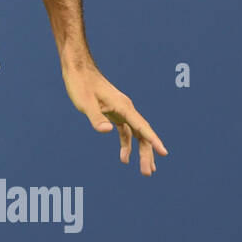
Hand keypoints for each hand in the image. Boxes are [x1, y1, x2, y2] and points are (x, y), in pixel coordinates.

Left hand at [61, 60, 167, 174]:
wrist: (78, 68)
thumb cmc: (80, 84)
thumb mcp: (85, 103)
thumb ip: (96, 118)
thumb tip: (108, 131)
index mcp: (123, 107)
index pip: (141, 127)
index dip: (153, 140)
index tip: (164, 153)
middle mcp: (126, 109)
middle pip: (142, 134)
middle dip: (147, 154)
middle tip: (148, 173)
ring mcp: (121, 111)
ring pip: (136, 134)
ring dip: (140, 152)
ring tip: (146, 171)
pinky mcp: (114, 112)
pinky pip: (125, 131)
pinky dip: (126, 144)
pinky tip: (124, 158)